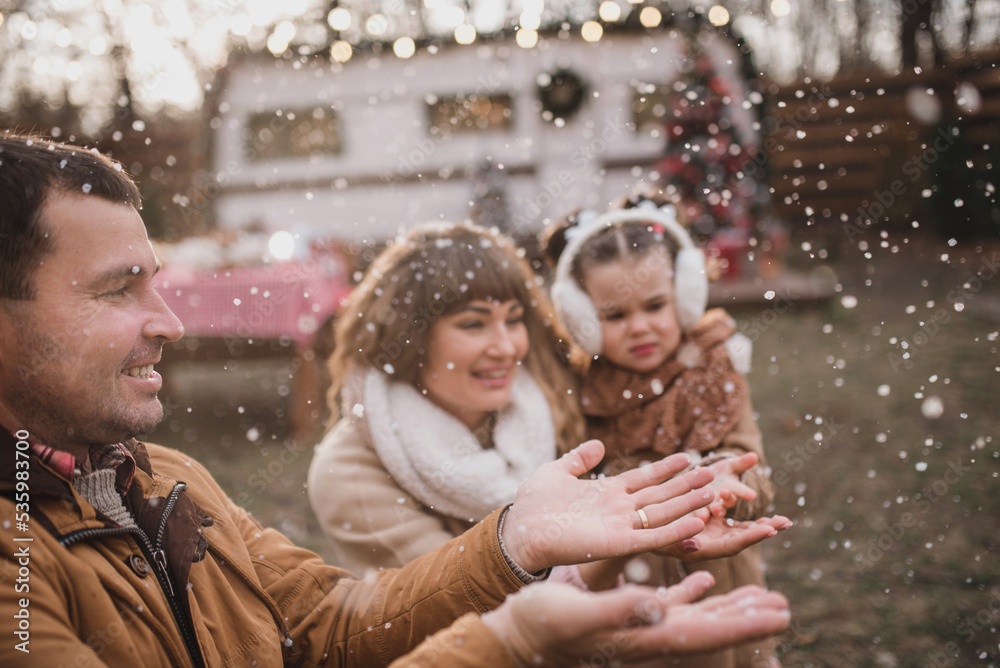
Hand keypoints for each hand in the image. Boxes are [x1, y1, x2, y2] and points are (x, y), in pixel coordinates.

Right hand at [481, 571, 789, 666]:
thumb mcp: (578, 612)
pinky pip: (669, 602)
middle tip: (782, 605)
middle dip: (747, 617)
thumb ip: (619, 610)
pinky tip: (706, 579)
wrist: (517, 633)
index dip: (743, 623)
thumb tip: (659, 607)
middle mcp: (648, 634)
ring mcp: (639, 626)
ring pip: (695, 615)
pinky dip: (692, 591)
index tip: (779, 614)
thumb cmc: (542, 625)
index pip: (705, 631)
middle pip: (709, 627)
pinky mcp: (626, 615)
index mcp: (644, 636)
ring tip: (759, 597)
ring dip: (728, 605)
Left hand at [501, 440, 714, 573]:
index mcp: (606, 493)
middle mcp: (618, 510)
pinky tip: (697, 522)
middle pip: (659, 495)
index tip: (687, 458)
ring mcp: (620, 527)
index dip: (664, 469)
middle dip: (686, 486)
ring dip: (688, 505)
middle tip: (712, 475)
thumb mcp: (556, 472)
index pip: (643, 478)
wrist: (519, 532)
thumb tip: (598, 444)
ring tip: (714, 494)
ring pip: (662, 514)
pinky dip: (676, 530)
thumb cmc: (532, 505)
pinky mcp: (618, 545)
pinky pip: (653, 538)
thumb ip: (578, 459)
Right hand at [655, 514, 792, 561]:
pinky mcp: (708, 523)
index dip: (750, 538)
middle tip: (785, 523)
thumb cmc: (642, 534)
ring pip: (739, 531)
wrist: (635, 528)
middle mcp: (707, 544)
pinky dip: (747, 517)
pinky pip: (731, 522)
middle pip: (740, 540)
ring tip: (784, 520)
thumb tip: (696, 545)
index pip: (729, 546)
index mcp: (698, 550)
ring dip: (761, 525)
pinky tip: (764, 514)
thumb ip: (676, 541)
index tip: (770, 529)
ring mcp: (710, 534)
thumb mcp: (656, 535)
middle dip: (763, 531)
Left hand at [699, 452, 760, 518]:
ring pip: (715, 511)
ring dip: (714, 510)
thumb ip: (741, 463)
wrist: (703, 480)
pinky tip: (699, 517)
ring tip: (714, 509)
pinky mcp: (697, 509)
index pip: (741, 491)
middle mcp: (723, 501)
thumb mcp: (730, 466)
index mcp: (733, 490)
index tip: (752, 495)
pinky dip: (700, 515)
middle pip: (728, 502)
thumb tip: (754, 455)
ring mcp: (711, 506)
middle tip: (725, 492)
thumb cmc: (721, 473)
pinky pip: (700, 513)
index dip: (745, 493)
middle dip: (727, 498)